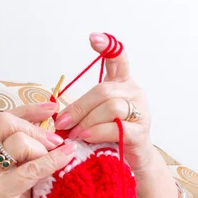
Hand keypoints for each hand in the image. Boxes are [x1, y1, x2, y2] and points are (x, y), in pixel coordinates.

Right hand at [0, 102, 76, 197]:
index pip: (4, 118)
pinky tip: (66, 158)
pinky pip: (30, 168)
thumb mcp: (13, 169)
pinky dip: (51, 161)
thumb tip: (53, 125)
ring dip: (43, 149)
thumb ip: (25, 148)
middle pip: (7, 123)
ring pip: (18, 143)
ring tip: (54, 160)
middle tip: (57, 142)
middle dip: (37, 129)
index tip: (52, 107)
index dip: (30, 110)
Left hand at [53, 32, 153, 176]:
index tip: (92, 37)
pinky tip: (86, 138)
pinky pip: (116, 128)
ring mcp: (140, 112)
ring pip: (110, 107)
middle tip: (62, 122)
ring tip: (74, 134)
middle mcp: (134, 93)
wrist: (132, 159)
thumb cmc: (110, 134)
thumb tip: (57, 110)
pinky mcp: (140, 132)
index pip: (118, 58)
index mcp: (122, 84)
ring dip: (87, 121)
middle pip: (104, 90)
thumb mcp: (95, 115)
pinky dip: (97, 132)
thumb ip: (83, 106)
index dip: (107, 46)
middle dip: (79, 107)